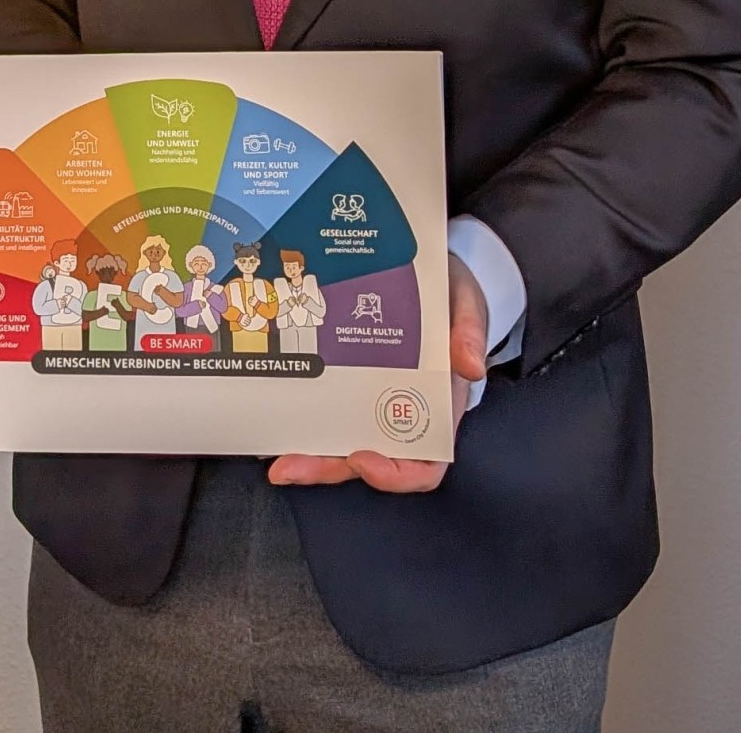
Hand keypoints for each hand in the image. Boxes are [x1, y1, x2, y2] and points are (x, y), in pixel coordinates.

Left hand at [268, 252, 489, 493]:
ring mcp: (366, 393)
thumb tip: (471, 367)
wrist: (428, 264)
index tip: (363, 459)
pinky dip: (298, 410)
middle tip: (287, 467)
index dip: (395, 475)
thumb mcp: (467, 304)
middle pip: (365, 457)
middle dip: (327, 468)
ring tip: (270, 453)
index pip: (423, 464)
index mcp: (437, 407)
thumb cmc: (452, 294)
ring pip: (336, 436)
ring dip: (305, 450)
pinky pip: (321, 399)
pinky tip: (270, 407)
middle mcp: (398, 408)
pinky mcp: (343, 371)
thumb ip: (471, 332)